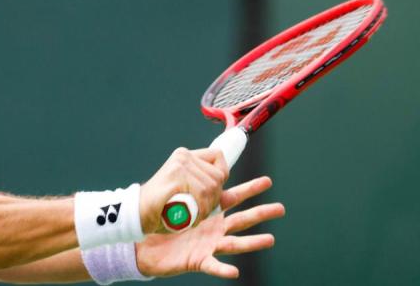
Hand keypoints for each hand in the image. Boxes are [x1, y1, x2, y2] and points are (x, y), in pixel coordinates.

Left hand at [135, 176, 284, 277]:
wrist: (145, 241)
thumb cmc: (161, 219)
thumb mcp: (176, 195)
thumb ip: (188, 179)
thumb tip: (194, 156)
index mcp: (210, 211)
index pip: (234, 197)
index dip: (250, 190)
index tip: (267, 181)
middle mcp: (214, 228)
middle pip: (242, 219)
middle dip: (262, 213)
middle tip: (282, 208)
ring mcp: (208, 245)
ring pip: (234, 244)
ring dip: (253, 242)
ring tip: (271, 239)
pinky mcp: (197, 260)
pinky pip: (212, 266)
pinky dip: (223, 269)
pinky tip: (235, 271)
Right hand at [139, 148, 228, 232]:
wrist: (138, 212)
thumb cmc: (163, 206)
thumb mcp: (188, 193)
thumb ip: (208, 190)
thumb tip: (233, 195)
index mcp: (185, 156)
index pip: (218, 156)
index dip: (221, 174)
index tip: (214, 189)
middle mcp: (184, 157)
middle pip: (218, 176)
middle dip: (213, 197)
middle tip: (196, 207)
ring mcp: (180, 165)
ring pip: (211, 187)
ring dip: (205, 207)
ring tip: (188, 211)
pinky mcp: (177, 177)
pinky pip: (201, 195)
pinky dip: (198, 209)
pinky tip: (185, 212)